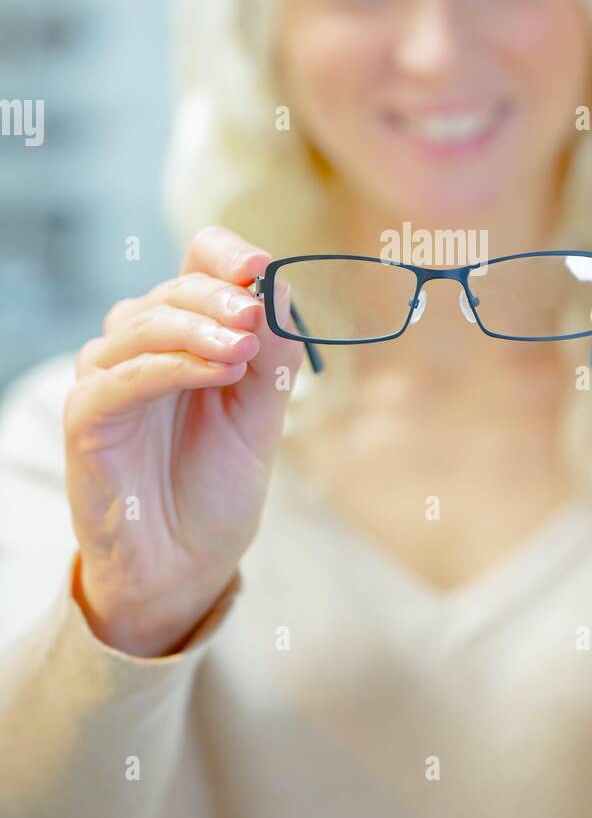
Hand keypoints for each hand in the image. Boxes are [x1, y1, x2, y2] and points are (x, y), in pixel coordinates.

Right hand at [64, 226, 302, 654]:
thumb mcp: (262, 414)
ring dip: (198, 330)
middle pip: (173, 290)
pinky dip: (170, 366)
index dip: (227, 254)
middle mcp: (141, 344)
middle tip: (255, 316)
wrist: (186, 563)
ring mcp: (108, 377)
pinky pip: (121, 376)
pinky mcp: (86, 417)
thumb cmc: (217, 485)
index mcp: (187, 332)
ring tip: (243, 351)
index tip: (262, 266)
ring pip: (143, 324)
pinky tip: (216, 372)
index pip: (197, 261)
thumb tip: (279, 288)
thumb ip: (272, 355)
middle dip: (219, 298)